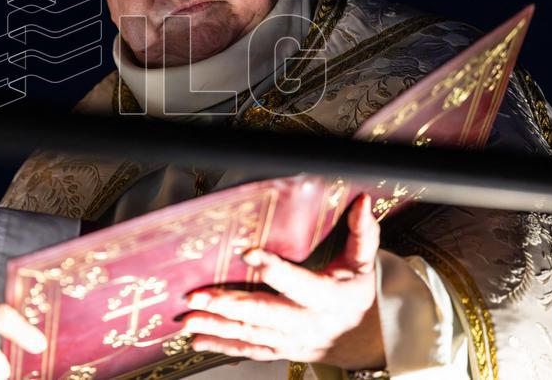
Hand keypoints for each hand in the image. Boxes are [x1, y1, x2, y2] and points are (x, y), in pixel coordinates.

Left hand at [181, 194, 384, 369]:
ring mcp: (292, 341)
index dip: (275, 270)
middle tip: (197, 294)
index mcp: (330, 298)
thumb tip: (362, 201)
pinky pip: (248, 350)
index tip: (248, 253)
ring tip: (187, 317)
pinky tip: (197, 339)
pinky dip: (221, 345)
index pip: (301, 283)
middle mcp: (309, 323)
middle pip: (265, 314)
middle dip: (228, 305)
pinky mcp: (280, 350)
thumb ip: (363, 232)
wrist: (362, 337)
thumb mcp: (364, 261)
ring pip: (251, 334)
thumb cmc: (356, 291)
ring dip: (216, 326)